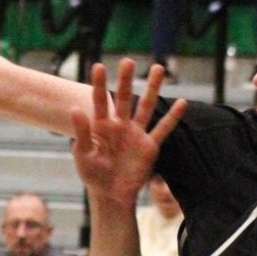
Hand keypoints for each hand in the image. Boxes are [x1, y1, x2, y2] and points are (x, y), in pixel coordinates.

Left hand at [71, 59, 187, 209]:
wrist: (111, 194)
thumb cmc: (93, 174)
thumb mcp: (83, 155)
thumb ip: (82, 132)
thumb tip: (74, 109)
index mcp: (101, 126)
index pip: (99, 101)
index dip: (99, 84)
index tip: (98, 66)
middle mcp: (120, 125)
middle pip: (123, 98)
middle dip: (125, 80)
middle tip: (128, 61)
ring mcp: (136, 134)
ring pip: (145, 107)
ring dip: (152, 88)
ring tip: (158, 68)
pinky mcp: (149, 146)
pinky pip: (162, 129)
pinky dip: (172, 117)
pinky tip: (182, 103)